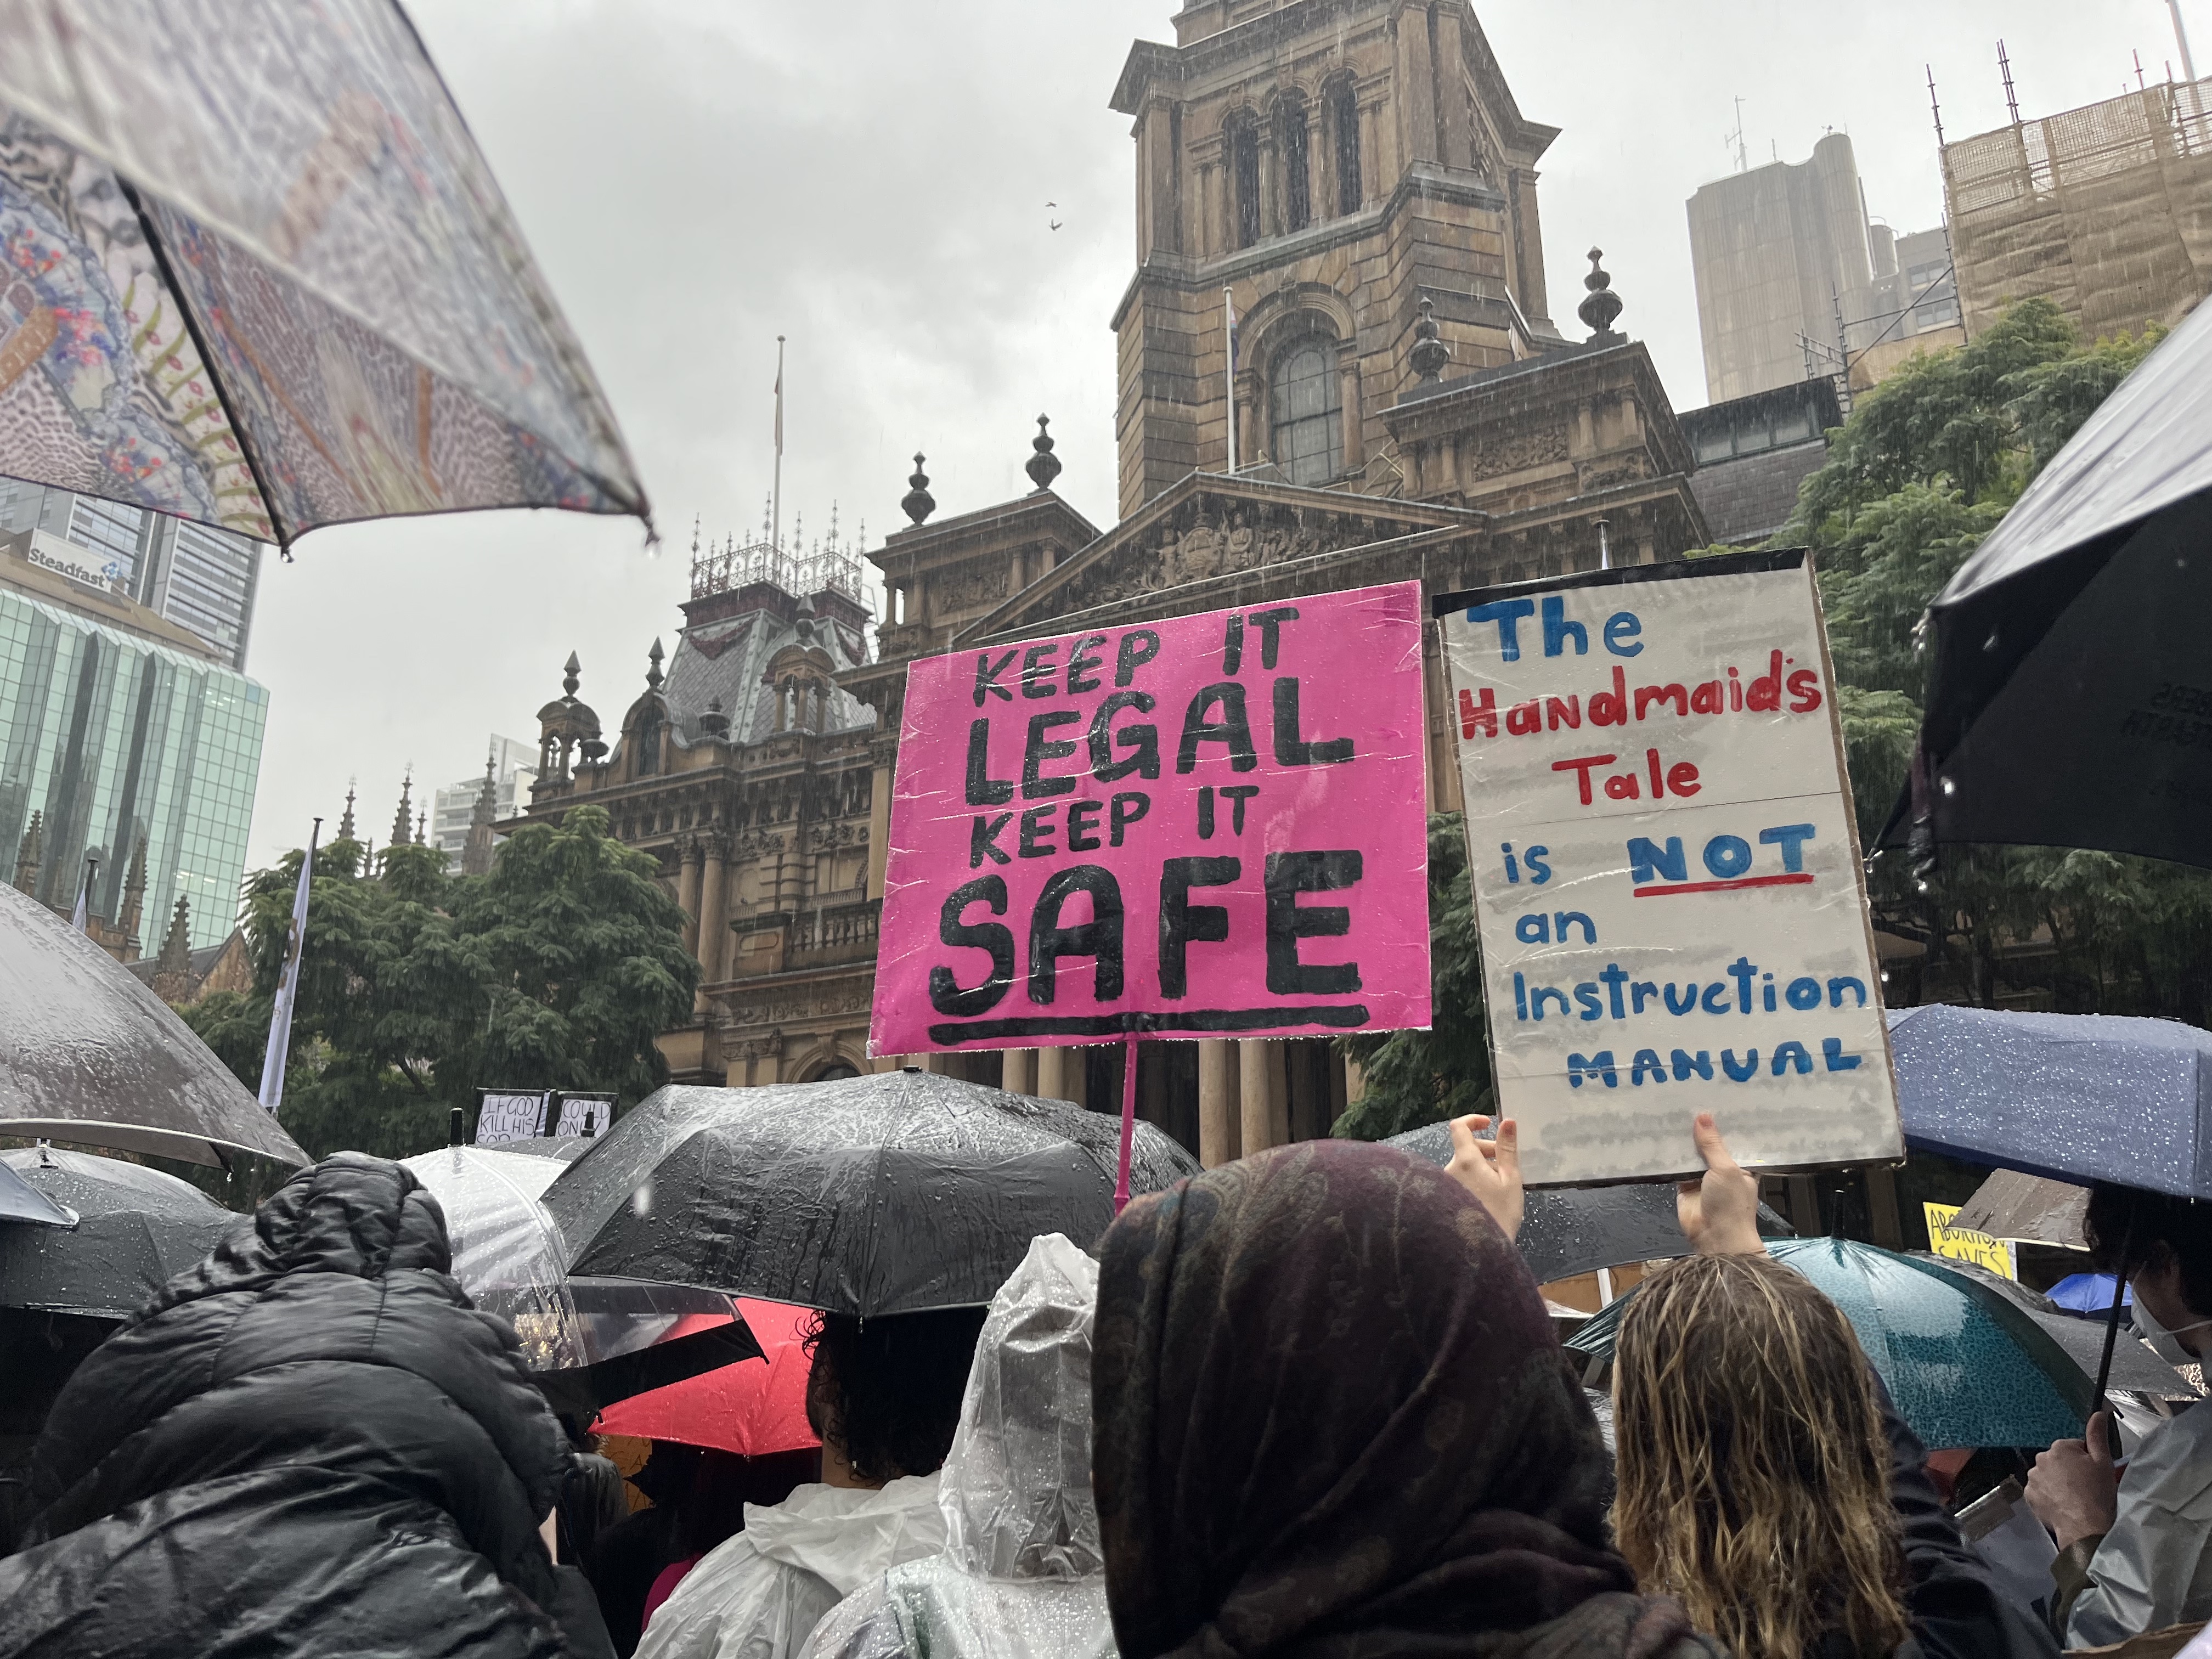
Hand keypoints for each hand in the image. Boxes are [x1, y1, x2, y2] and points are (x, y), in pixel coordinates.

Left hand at [1446, 1115, 1523, 1241]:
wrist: (1481, 1250)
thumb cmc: (1500, 1215)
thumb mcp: (1510, 1179)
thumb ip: (1507, 1148)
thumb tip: (1507, 1121)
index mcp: (1465, 1161)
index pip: (1459, 1127)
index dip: (1473, 1120)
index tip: (1488, 1124)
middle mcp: (1450, 1170)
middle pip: (1465, 1147)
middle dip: (1487, 1149)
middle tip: (1506, 1165)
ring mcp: (1445, 1184)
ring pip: (1464, 1165)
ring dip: (1482, 1167)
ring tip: (1501, 1186)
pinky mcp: (1445, 1198)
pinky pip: (1460, 1180)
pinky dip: (1474, 1180)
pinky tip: (1489, 1197)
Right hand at [1676, 1112, 1764, 1255]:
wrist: (1715, 1237)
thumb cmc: (1731, 1204)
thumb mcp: (1725, 1169)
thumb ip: (1712, 1144)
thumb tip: (1703, 1116)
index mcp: (1740, 1165)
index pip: (1732, 1139)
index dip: (1724, 1123)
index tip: (1715, 1100)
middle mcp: (1722, 1169)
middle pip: (1710, 1145)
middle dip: (1701, 1129)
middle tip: (1689, 1100)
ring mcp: (1702, 1177)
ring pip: (1692, 1154)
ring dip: (1684, 1140)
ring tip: (1673, 1111)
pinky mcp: (1684, 1185)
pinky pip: (1676, 1166)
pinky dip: (1670, 1155)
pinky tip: (1661, 1135)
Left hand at [2026, 1411, 2119, 1549]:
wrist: (2085, 1527)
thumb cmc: (2098, 1494)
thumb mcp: (2103, 1462)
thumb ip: (2097, 1435)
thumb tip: (2098, 1413)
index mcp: (2060, 1447)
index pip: (2074, 1448)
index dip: (2086, 1461)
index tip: (2092, 1475)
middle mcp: (2040, 1458)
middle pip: (2059, 1461)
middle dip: (2070, 1470)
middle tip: (2085, 1487)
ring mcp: (2032, 1477)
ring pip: (2048, 1475)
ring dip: (2058, 1483)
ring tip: (2074, 1498)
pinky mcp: (2028, 1495)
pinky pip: (2039, 1490)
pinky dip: (2048, 1495)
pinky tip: (2061, 1505)